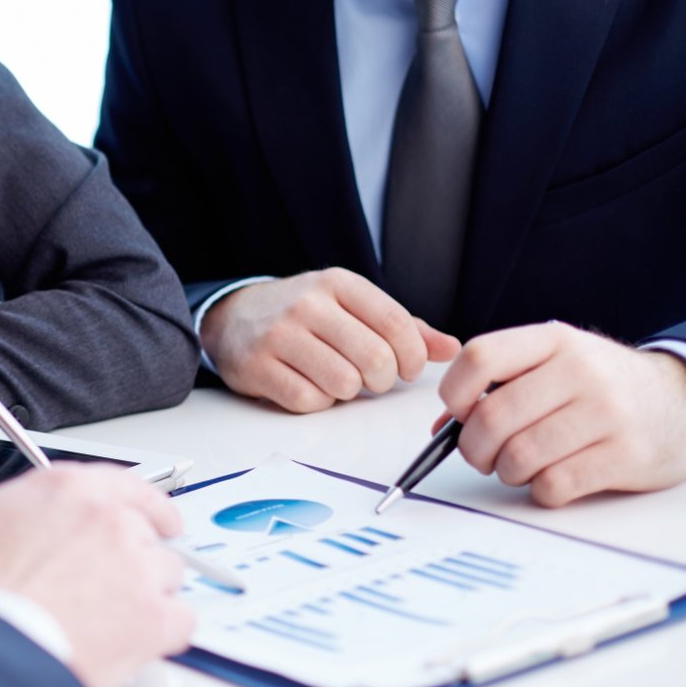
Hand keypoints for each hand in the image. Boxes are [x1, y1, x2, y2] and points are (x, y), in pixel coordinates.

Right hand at [0, 465, 195, 686]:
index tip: (160, 518)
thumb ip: (33, 514)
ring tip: (108, 622)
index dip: (147, 505)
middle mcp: (109, 520)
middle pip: (146, 535)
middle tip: (104, 589)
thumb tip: (40, 527)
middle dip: (131, 561)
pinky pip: (180, 620)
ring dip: (146, 596)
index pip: (125, 484)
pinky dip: (162, 634)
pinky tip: (131, 644)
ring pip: (167, 576)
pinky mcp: (154, 617)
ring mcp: (137, 568)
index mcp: (68, 490)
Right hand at [200, 269, 459, 412]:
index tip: (407, 368)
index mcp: (337, 284)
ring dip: (348, 392)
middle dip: (383, 379)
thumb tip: (452, 348)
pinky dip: (317, 402)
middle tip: (373, 378)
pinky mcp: (256, 366)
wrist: (233, 316)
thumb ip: (403, 326)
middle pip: (374, 358)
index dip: (412, 355)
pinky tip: (309, 385)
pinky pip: (308, 400)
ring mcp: (278, 335)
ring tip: (337, 378)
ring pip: (343, 383)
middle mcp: (306, 304)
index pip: (395, 323)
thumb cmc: (304, 314)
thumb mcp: (351, 306)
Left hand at [438, 323, 685, 506]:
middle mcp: (580, 371)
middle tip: (482, 456)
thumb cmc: (600, 386)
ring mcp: (607, 412)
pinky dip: (540, 490)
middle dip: (473, 447)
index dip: (454, 392)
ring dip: (507, 472)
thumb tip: (442, 428)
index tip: (458, 413)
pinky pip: (555, 484)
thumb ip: (498, 387)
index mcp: (553, 341)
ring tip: (518, 467)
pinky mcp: (627, 455)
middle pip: (493, 416)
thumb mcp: (553, 366)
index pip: (480, 357)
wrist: (682, 402)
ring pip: (520, 455)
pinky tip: (551, 480)